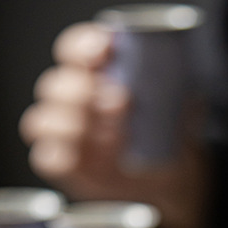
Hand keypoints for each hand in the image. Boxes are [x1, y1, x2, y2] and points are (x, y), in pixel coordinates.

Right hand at [19, 22, 209, 227]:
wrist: (172, 181)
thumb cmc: (170, 135)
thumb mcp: (183, 107)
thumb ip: (181, 92)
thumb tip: (187, 84)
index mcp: (96, 76)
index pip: (73, 50)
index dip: (81, 46)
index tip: (105, 48)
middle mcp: (75, 102)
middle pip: (53, 86)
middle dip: (80, 90)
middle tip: (120, 100)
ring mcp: (67, 137)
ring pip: (41, 121)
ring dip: (72, 125)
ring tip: (114, 135)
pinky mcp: (68, 169)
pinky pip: (46, 159)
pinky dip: (64, 157)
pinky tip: (93, 157)